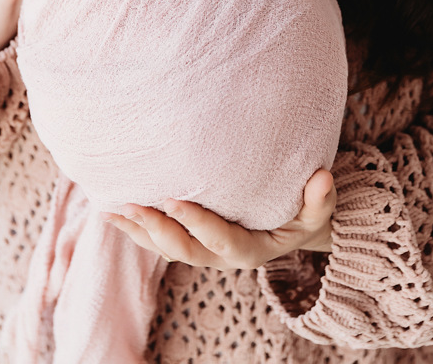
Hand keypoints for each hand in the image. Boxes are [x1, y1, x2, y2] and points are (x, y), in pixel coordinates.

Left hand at [101, 168, 334, 267]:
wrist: (288, 228)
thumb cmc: (301, 214)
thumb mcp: (317, 212)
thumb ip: (320, 200)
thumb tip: (323, 178)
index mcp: (249, 250)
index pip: (219, 238)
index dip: (196, 222)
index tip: (173, 200)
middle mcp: (219, 256)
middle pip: (182, 249)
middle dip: (155, 228)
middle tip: (131, 205)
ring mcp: (201, 251)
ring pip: (164, 247)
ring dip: (137, 229)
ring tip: (109, 209)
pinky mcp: (189, 242)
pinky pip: (158, 239)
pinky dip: (136, 226)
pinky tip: (112, 211)